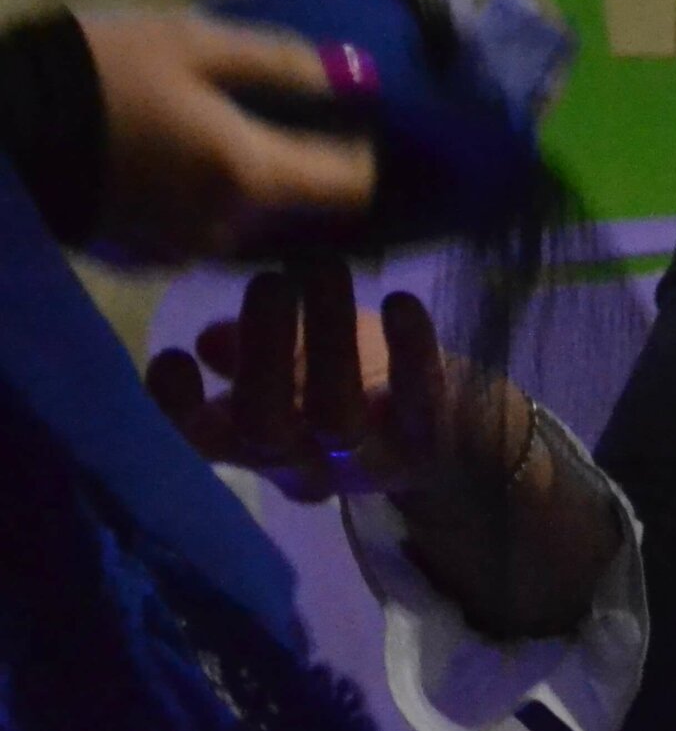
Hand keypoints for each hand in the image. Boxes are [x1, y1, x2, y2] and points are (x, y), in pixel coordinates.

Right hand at [78, 9, 376, 262]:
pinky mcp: (140, 258)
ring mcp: (181, 250)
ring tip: (208, 129)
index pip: (354, 185)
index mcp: (252, 175)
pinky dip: (197, 198)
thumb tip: (359, 72)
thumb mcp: (194, 43)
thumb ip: (285, 62)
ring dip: (242, 180)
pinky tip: (167, 160)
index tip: (345, 122)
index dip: (360, 152)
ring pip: (246, 216)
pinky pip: (196, 228)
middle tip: (266, 113)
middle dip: (294, 161)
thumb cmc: (101, 72)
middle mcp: (228, 227)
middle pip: (297, 202)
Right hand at [146, 259, 499, 505]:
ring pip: (335, 413)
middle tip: (267, 281)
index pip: (203, 439)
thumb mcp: (291, 376)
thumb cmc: (352, 394)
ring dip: (326, 335)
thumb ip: (246, 357)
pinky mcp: (428, 435)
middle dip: (260, 350)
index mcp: (260, 449)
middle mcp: (308, 462)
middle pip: (265, 424)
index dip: (177, 408)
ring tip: (323, 268)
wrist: (451, 444)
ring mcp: (370, 456)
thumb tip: (209, 339)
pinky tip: (399, 301)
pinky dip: (410, 349)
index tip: (169, 357)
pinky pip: (419, 397)